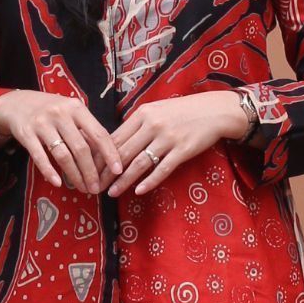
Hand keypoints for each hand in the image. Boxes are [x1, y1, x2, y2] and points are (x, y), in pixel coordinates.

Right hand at [0, 90, 122, 193]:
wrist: (17, 103)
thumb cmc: (51, 110)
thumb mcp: (71, 112)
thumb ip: (86, 129)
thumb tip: (107, 156)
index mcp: (77, 108)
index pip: (98, 133)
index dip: (110, 153)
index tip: (118, 170)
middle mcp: (61, 114)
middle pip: (81, 148)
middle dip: (91, 172)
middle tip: (97, 189)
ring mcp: (42, 123)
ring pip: (63, 155)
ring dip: (74, 175)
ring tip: (82, 188)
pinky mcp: (26, 133)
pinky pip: (40, 156)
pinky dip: (49, 171)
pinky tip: (57, 183)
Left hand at [94, 91, 250, 197]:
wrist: (214, 111)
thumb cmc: (182, 111)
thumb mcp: (157, 110)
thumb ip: (138, 124)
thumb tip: (115, 141)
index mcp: (142, 114)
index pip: (115, 137)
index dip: (100, 155)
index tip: (89, 168)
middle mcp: (152, 125)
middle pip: (123, 152)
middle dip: (106, 172)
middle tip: (94, 185)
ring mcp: (168, 138)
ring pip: (139, 163)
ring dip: (123, 181)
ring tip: (112, 192)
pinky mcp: (182, 150)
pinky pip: (162, 168)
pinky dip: (150, 181)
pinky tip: (139, 191)